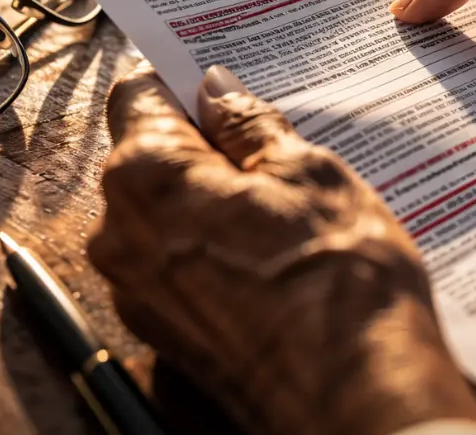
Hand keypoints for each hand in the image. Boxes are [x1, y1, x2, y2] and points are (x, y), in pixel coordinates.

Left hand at [89, 65, 475, 434]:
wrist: (356, 392)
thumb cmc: (337, 280)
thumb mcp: (307, 172)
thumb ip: (248, 123)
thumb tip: (216, 90)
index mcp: (147, 177)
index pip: (138, 95)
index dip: (181, 82)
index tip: (220, 85)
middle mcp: (120, 235)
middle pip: (145, 158)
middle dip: (200, 144)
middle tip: (271, 148)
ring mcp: (137, 291)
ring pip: (162, 213)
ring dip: (208, 198)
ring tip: (282, 207)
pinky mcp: (164, 331)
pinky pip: (175, 263)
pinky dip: (209, 247)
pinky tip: (270, 254)